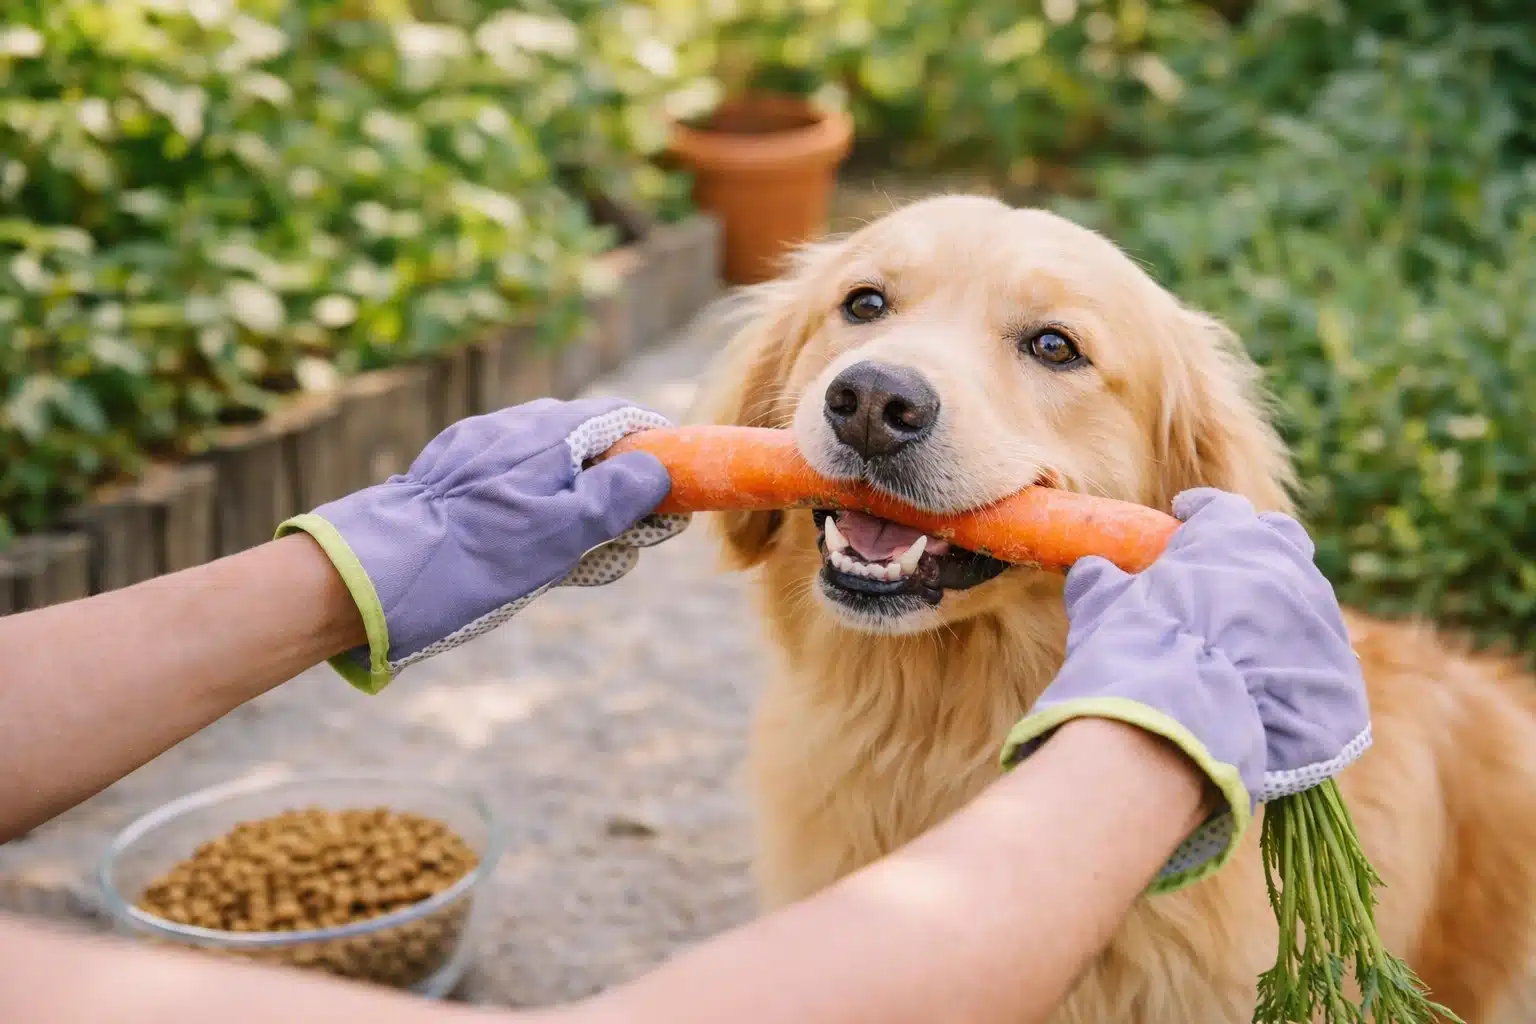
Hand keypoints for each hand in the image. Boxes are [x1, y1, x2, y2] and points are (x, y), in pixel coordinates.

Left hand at [278, 397, 687, 691]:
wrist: (369, 574)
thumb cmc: (475, 557)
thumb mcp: (564, 532)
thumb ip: (618, 495)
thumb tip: (655, 468)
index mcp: (550, 430)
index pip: (626, 421)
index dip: (658, 455)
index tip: (675, 495)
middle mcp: (515, 426)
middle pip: (589, 448)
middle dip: (615, 495)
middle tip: (619, 547)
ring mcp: (478, 449)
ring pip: (550, 472)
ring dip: (574, 513)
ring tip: (568, 563)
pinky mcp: (448, 476)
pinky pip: (511, 488)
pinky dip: (532, 516)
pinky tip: (520, 558)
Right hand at [999, 488, 1369, 892]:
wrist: (1178, 721)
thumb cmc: (1133, 649)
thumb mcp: (1102, 606)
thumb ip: (1100, 581)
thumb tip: (1092, 570)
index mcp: (1228, 535)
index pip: (1219, 508)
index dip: (1200, 514)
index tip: (1186, 519)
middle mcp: (1284, 564)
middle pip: (1279, 541)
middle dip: (1257, 551)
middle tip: (1226, 576)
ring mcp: (1318, 617)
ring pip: (1303, 601)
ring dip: (1276, 612)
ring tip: (1244, 643)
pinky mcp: (1337, 672)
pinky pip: (1316, 662)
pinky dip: (1291, 667)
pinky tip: (1262, 689)